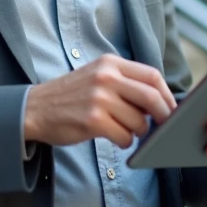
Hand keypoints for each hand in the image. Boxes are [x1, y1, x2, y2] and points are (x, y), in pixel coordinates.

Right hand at [24, 55, 177, 148]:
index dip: (167, 95)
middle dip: (164, 115)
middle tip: (165, 126)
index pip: (152, 75)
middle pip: (151, 96)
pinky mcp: (92, 120)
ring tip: (127, 132)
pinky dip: (126, 142)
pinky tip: (117, 139)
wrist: (34, 108)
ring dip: (139, 132)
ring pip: (139, 121)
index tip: (172, 109)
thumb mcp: (97, 76)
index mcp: (110, 63)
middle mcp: (106, 77)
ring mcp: (99, 98)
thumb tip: (160, 101)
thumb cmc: (71, 96)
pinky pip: (125, 136)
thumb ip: (125, 82)